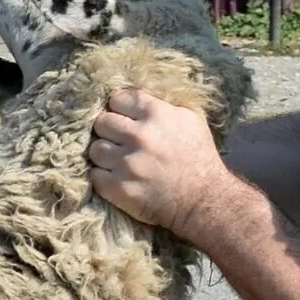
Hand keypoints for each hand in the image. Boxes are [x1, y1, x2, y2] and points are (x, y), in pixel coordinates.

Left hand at [85, 90, 232, 240]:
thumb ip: (162, 105)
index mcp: (155, 114)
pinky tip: (117, 178)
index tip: (126, 120)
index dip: (121, 110)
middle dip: (110, 131)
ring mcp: (127, 163)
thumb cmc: (199, 158)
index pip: (117, 99)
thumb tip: (135, 98)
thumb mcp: (190, 119)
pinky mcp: (119, 188)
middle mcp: (139, 136)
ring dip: (104, 155)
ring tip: (118, 161)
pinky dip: (104, 177)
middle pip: (102, 122)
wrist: (204, 201)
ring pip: (95, 149)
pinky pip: (95, 175)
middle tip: (120, 141)